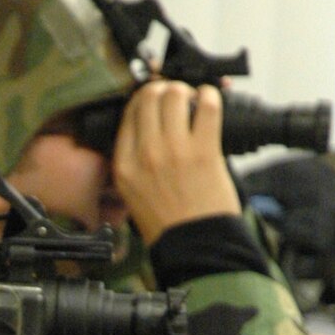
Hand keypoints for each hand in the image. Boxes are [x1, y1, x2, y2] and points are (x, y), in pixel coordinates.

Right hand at [112, 81, 239, 244]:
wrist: (194, 245)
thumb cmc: (168, 224)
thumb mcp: (133, 194)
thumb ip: (135, 161)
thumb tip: (149, 127)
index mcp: (124, 166)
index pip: (128, 113)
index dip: (143, 99)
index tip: (154, 99)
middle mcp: (145, 154)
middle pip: (149, 98)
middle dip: (163, 89)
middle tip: (175, 95)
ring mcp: (174, 151)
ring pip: (175, 95)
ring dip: (186, 90)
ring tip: (193, 99)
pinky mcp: (204, 151)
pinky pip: (207, 106)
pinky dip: (210, 96)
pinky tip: (210, 100)